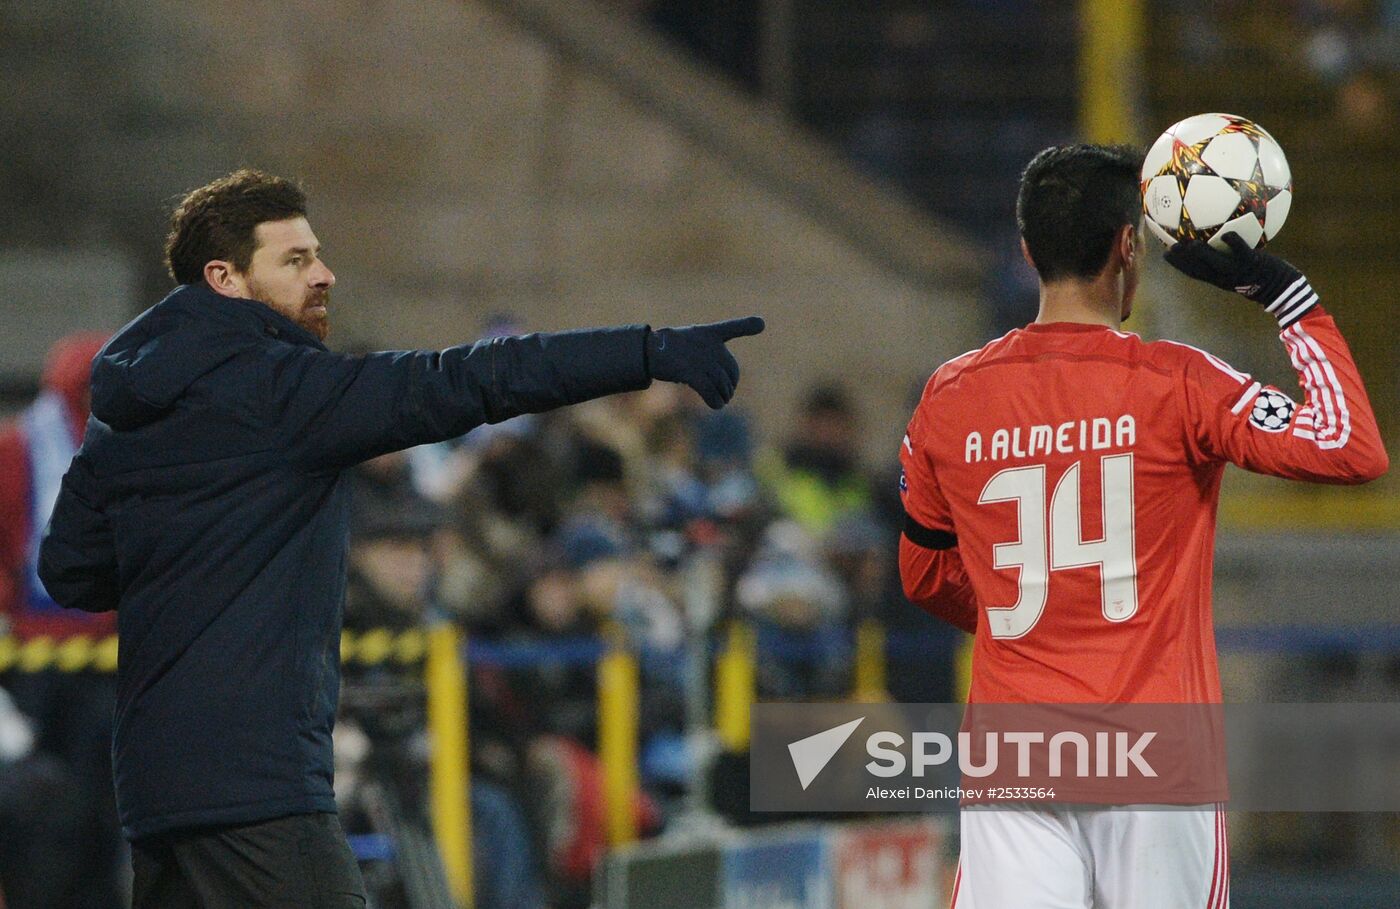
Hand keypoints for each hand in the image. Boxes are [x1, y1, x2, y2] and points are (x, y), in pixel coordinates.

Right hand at [647, 316, 764, 408]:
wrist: (649, 351)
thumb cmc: (670, 349)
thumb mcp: (692, 342)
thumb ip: (711, 354)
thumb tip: (722, 382)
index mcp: (710, 334)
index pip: (731, 328)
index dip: (747, 325)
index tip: (760, 324)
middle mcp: (709, 345)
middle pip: (731, 371)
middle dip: (730, 385)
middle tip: (726, 393)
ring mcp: (701, 359)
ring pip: (722, 384)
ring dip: (724, 396)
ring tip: (721, 401)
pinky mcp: (692, 373)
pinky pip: (710, 391)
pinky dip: (715, 401)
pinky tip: (716, 405)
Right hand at [1164, 233, 1316, 327]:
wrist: (1281, 288)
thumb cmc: (1261, 277)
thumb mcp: (1241, 272)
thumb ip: (1230, 258)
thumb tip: (1223, 238)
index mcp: (1218, 280)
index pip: (1193, 272)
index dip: (1178, 265)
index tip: (1165, 253)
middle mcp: (1224, 277)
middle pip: (1198, 269)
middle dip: (1182, 261)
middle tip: (1169, 248)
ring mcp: (1237, 270)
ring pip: (1215, 263)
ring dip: (1202, 255)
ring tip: (1190, 244)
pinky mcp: (1251, 262)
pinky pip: (1240, 251)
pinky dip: (1233, 243)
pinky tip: (1227, 233)